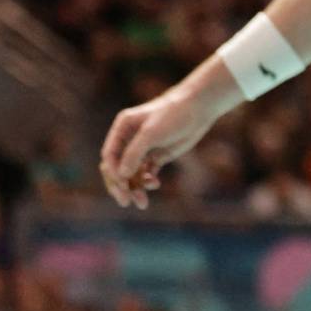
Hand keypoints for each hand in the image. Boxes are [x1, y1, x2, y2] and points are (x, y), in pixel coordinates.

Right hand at [99, 87, 219, 209]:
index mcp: (123, 128)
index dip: (112, 173)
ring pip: (132, 174)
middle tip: (126, 202)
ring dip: (135, 188)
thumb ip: (134, 153)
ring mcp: (144, 148)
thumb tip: (121, 176)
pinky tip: (155, 184)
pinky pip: (146, 173)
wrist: (200, 108)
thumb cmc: (173, 114)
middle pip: (118, 168)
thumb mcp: (151, 133)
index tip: (122, 186)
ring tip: (143, 202)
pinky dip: (147, 181)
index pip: (110, 156)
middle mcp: (130, 139)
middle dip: (121, 185)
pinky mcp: (157, 155)